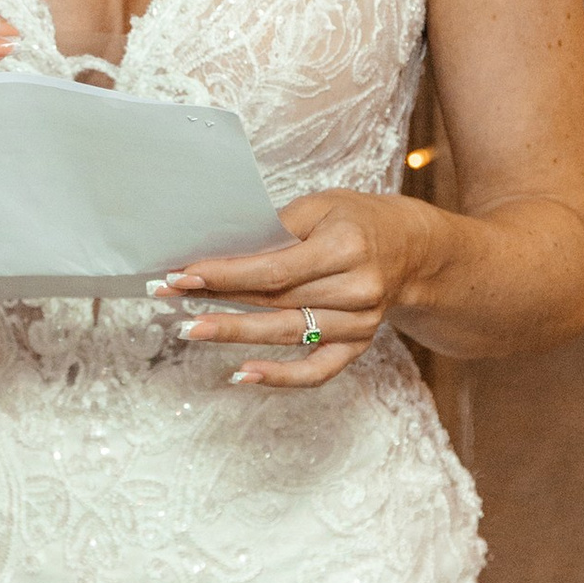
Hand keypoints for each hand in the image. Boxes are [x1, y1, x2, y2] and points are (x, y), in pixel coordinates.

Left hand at [158, 191, 425, 388]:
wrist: (413, 249)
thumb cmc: (357, 221)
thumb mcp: (321, 205)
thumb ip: (275, 228)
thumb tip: (219, 249)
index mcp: (347, 246)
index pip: (274, 268)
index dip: (225, 274)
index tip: (183, 275)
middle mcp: (358, 287)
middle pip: (276, 300)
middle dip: (219, 299)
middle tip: (171, 299)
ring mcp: (361, 322)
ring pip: (289, 333)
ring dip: (236, 333)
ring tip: (193, 329)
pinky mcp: (358, 346)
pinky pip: (317, 371)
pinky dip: (279, 377)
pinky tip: (242, 374)